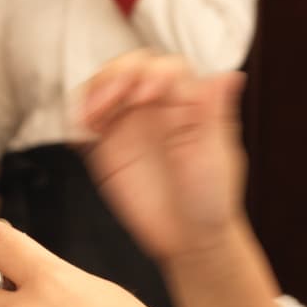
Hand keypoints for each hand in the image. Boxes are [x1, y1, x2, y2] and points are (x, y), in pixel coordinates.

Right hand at [74, 52, 249, 264]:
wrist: (190, 239)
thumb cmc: (212, 199)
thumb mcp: (215, 155)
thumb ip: (213, 113)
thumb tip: (229, 74)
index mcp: (187, 103)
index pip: (165, 67)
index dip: (152, 73)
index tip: (147, 95)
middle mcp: (156, 107)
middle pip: (128, 69)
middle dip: (116, 76)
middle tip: (110, 100)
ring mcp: (130, 125)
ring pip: (103, 88)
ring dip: (93, 93)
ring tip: (91, 117)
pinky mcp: (107, 147)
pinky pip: (86, 123)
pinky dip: (77, 120)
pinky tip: (81, 132)